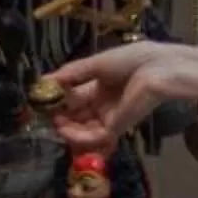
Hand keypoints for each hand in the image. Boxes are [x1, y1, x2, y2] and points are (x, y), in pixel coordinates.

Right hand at [41, 41, 184, 149]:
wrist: (156, 69)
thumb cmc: (130, 61)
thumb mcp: (95, 64)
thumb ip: (71, 74)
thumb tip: (45, 80)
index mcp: (100, 86)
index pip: (73, 97)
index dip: (58, 99)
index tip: (42, 99)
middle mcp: (102, 104)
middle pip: (75, 116)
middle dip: (59, 116)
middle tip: (46, 114)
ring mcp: (108, 117)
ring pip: (81, 129)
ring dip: (66, 128)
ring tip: (56, 122)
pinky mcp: (114, 128)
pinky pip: (92, 137)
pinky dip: (77, 136)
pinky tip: (65, 129)